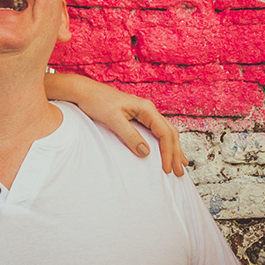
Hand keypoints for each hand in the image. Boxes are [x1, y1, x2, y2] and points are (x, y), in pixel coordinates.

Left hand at [50, 74, 185, 175]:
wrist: (84, 91)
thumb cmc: (97, 102)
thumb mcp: (113, 120)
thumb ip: (129, 136)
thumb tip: (146, 153)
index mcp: (146, 109)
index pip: (165, 133)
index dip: (168, 152)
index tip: (166, 169)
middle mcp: (148, 110)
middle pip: (169, 133)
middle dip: (175, 153)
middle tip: (179, 173)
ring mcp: (143, 113)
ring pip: (165, 132)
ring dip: (173, 149)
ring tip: (180, 165)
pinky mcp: (136, 117)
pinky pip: (156, 132)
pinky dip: (163, 143)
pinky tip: (165, 151)